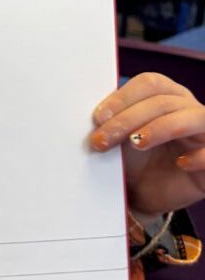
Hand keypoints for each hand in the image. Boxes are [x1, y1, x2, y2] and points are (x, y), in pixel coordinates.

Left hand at [90, 73, 204, 215]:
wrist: (146, 196)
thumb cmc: (134, 160)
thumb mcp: (119, 139)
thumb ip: (110, 123)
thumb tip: (87, 116)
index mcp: (166, 95)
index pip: (149, 84)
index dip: (122, 98)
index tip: (97, 118)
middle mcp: (189, 109)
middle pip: (163, 102)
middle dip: (128, 119)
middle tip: (101, 140)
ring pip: (191, 117)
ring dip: (160, 128)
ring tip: (136, 143)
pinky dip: (198, 155)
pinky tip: (180, 163)